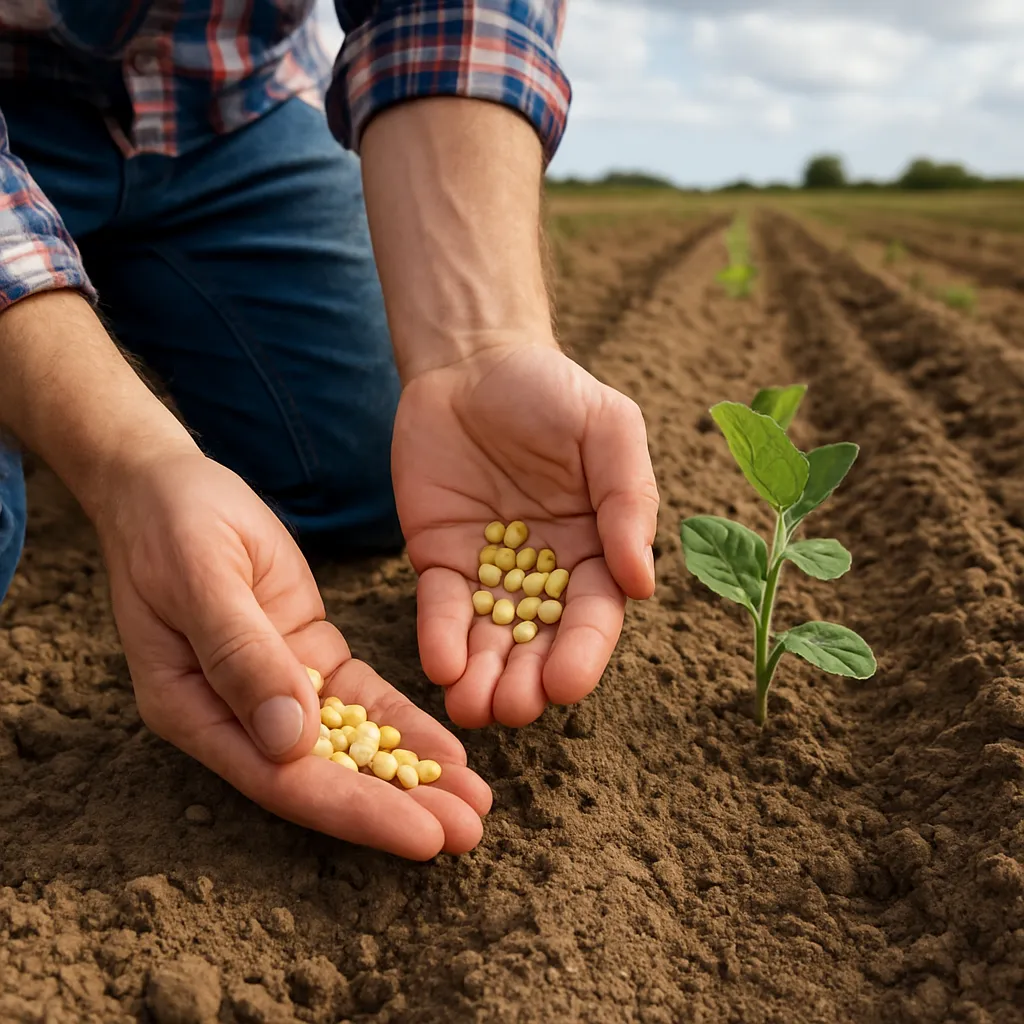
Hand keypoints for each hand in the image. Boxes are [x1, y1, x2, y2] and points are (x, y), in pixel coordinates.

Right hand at [93, 451, 490, 858]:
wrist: (169, 487)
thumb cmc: (171, 527)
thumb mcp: (201, 579)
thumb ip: (242, 655)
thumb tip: (291, 741)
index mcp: (195, 709)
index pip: (284, 780)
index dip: (356, 811)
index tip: (422, 836)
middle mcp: (238, 713)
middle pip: (327, 775)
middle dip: (400, 806)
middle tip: (472, 831)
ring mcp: (277, 685)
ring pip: (352, 743)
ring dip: (413, 773)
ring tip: (476, 802)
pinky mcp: (308, 654)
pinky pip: (363, 697)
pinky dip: (404, 723)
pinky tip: (449, 747)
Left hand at [393, 342, 659, 727]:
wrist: (473, 361)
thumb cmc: (553, 392)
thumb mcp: (610, 430)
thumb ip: (630, 500)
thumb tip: (642, 583)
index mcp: (596, 549)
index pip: (594, 614)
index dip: (583, 652)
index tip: (567, 686)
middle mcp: (545, 573)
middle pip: (540, 640)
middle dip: (528, 680)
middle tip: (513, 708)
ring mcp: (490, 570)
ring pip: (489, 638)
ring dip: (483, 677)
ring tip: (473, 708)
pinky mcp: (439, 560)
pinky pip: (440, 607)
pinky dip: (441, 638)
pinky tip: (442, 665)